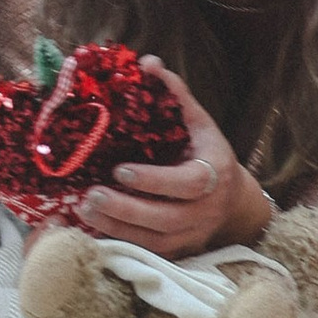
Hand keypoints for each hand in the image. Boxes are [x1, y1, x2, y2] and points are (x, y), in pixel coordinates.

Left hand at [75, 63, 272, 258]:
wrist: (232, 200)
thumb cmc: (206, 152)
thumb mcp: (198, 122)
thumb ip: (175, 95)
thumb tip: (148, 63)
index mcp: (214, 174)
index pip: (189, 184)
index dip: (154, 180)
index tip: (120, 170)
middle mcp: (206, 210)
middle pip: (166, 219)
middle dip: (126, 210)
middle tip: (90, 195)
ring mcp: (193, 235)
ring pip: (155, 241)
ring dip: (117, 228)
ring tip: (85, 209)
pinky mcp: (179, 251)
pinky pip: (148, 253)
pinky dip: (120, 242)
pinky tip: (93, 228)